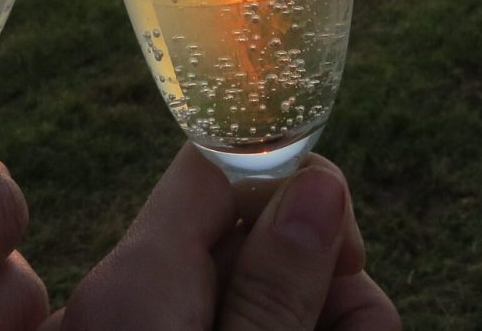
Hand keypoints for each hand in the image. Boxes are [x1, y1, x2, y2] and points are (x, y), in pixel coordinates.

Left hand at [50, 145, 398, 329]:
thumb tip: (317, 177)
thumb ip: (277, 286)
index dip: (294, 190)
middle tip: (366, 329)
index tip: (346, 254)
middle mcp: (114, 300)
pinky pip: (211, 325)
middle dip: (319, 275)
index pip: (218, 167)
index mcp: (133, 283)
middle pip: (242, 239)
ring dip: (316, 315)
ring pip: (241, 293)